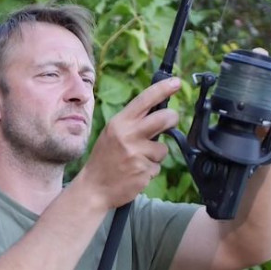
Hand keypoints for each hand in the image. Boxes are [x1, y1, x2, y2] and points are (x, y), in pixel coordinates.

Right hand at [75, 77, 181, 210]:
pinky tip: (135, 172)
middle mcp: (127, 136)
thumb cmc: (104, 159)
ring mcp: (136, 154)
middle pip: (164, 119)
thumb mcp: (112, 134)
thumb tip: (158, 111)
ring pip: (163, 149)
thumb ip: (132, 123)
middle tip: (170, 122)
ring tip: (137, 160)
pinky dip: (149, 170)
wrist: (93, 187)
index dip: (163, 89)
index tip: (177, 82)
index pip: (144, 100)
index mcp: (119, 123)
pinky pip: (157, 167)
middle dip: (172, 119)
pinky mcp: (143, 172)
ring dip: (155, 155)